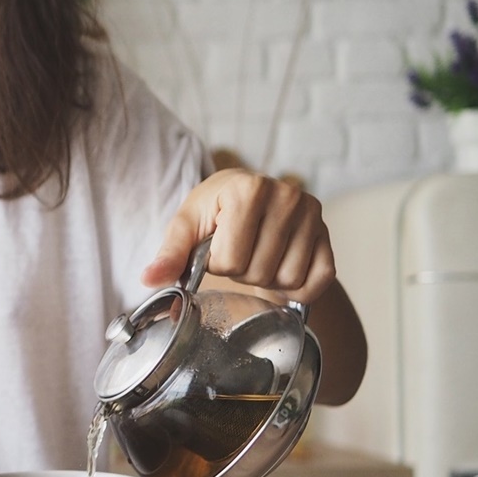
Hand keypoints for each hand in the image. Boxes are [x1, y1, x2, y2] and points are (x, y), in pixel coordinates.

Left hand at [140, 168, 335, 302]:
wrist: (245, 194)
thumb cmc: (214, 209)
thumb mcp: (186, 225)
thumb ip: (170, 253)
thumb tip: (149, 279)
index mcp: (248, 189)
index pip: (230, 260)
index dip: (216, 264)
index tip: (217, 246)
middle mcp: (286, 196)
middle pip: (259, 272)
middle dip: (241, 272)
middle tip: (239, 251)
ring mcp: (312, 215)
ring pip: (288, 280)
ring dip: (267, 279)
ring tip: (257, 255)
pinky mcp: (328, 235)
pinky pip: (318, 281)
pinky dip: (297, 288)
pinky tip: (280, 268)